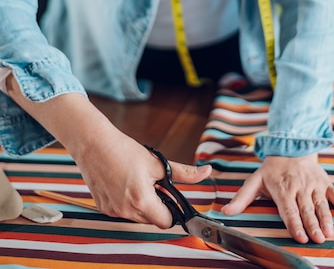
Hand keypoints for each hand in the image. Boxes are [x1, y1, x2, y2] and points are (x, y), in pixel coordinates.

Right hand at [75, 128, 211, 227]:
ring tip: (136, 180)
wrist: (94, 144)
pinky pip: (122, 211)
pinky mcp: (103, 208)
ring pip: (137, 216)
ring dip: (141, 204)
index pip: (165, 222)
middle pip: (151, 220)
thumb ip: (184, 173)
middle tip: (151, 183)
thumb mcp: (157, 162)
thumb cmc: (124, 150)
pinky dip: (127, 202)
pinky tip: (123, 183)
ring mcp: (112, 211)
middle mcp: (125, 210)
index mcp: (141, 200)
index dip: (171, 209)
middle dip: (156, 205)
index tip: (168, 195)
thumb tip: (206, 172)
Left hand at [221, 153, 333, 243]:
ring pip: (321, 204)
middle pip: (306, 209)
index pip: (288, 209)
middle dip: (312, 224)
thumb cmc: (271, 170)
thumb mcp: (254, 181)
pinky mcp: (325, 182)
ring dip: (327, 218)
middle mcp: (299, 186)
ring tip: (330, 232)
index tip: (299, 236)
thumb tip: (224, 211)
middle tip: (318, 238)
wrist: (290, 147)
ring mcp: (314, 184)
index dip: (294, 223)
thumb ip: (242, 198)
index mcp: (282, 188)